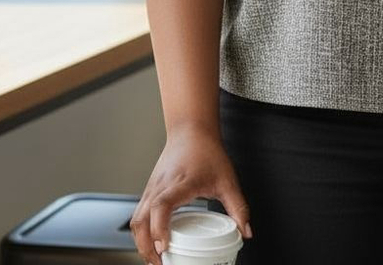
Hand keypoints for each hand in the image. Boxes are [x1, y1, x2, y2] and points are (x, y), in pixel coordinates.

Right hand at [130, 122, 252, 264]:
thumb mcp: (228, 180)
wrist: (191, 130)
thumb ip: (238, 207)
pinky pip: (138, 215)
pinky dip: (141, 233)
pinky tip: (153, 243)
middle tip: (160, 263)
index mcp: (180, 183)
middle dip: (146, 246)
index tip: (164, 246)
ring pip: (136, 219)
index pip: (161, 206)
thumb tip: (246, 232)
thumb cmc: (207, 151)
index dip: (160, 228)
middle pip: (141, 220)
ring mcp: (151, 188)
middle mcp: (161, 186)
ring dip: (141, 242)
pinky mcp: (149, 190)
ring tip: (155, 259)